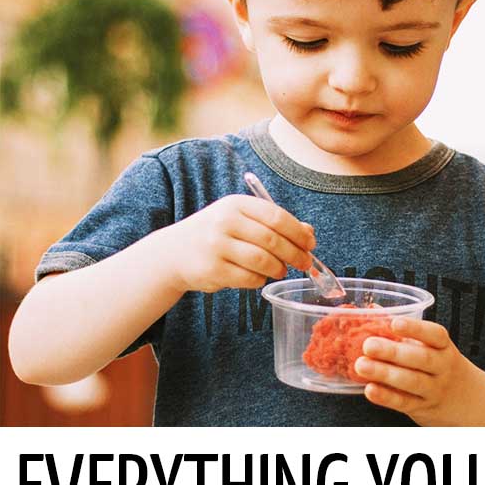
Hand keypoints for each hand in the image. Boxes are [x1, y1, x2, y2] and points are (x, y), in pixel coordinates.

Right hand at [166, 194, 315, 293]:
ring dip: (278, 268)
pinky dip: (260, 280)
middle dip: (295, 253)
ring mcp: (217, 246)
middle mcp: (225, 222)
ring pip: (263, 261)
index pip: (276, 216)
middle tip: (305, 263)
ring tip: (280, 270)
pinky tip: (259, 276)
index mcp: (236, 204)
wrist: (174, 252)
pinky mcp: (213, 270)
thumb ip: (274, 223)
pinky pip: (249, 278)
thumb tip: (309, 233)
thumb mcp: (241, 220)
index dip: (298, 232)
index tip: (310, 244)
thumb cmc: (216, 235)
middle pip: (272, 239)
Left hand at [354, 317, 481, 425]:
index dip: (415, 328)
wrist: (468, 400)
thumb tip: (372, 311)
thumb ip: (405, 332)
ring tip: (361, 365)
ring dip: (385, 373)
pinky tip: (370, 389)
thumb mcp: (432, 347)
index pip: (435, 335)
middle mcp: (443, 368)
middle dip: (393, 352)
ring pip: (412, 381)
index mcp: (444, 347)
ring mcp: (434, 389)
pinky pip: (404, 402)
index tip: (394, 323)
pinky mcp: (423, 408)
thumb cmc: (439, 365)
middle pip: (421, 358)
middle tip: (368, 345)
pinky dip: (386, 397)